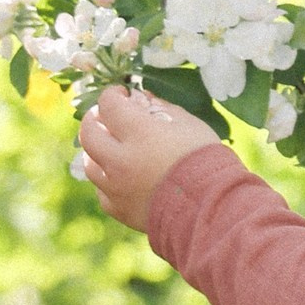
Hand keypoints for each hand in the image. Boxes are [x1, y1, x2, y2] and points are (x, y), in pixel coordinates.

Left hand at [79, 87, 222, 231]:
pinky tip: (121, 175)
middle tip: (107, 116)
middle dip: (95, 119)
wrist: (215, 207)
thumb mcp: (191, 125)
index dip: (113, 94)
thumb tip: (142, 100)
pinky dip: (108, 179)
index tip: (122, 94)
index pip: (109, 105)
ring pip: (90, 163)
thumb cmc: (208, 161)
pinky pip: (103, 191)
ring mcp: (117, 188)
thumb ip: (162, 109)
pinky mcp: (121, 210)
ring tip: (112, 146)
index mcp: (140, 134)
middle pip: (89, 133)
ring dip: (97, 150)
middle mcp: (121, 161)